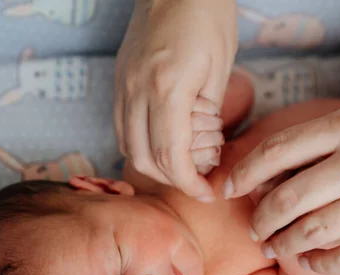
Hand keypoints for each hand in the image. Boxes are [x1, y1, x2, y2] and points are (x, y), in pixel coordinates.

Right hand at [115, 0, 237, 201]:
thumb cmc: (208, 16)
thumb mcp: (220, 67)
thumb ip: (207, 114)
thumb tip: (200, 149)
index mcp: (167, 88)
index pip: (169, 156)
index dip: (188, 183)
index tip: (205, 192)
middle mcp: (136, 91)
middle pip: (144, 158)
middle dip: (172, 179)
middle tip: (196, 180)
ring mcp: (122, 86)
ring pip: (127, 146)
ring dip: (153, 165)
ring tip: (181, 164)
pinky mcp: (118, 81)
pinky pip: (122, 127)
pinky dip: (140, 145)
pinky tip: (161, 143)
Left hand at [223, 93, 339, 273]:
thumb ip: (327, 141)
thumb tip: (274, 168)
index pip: (279, 149)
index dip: (244, 172)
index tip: (228, 188)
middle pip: (288, 197)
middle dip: (261, 218)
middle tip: (254, 229)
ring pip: (312, 230)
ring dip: (284, 244)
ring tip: (274, 248)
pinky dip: (319, 263)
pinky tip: (311, 261)